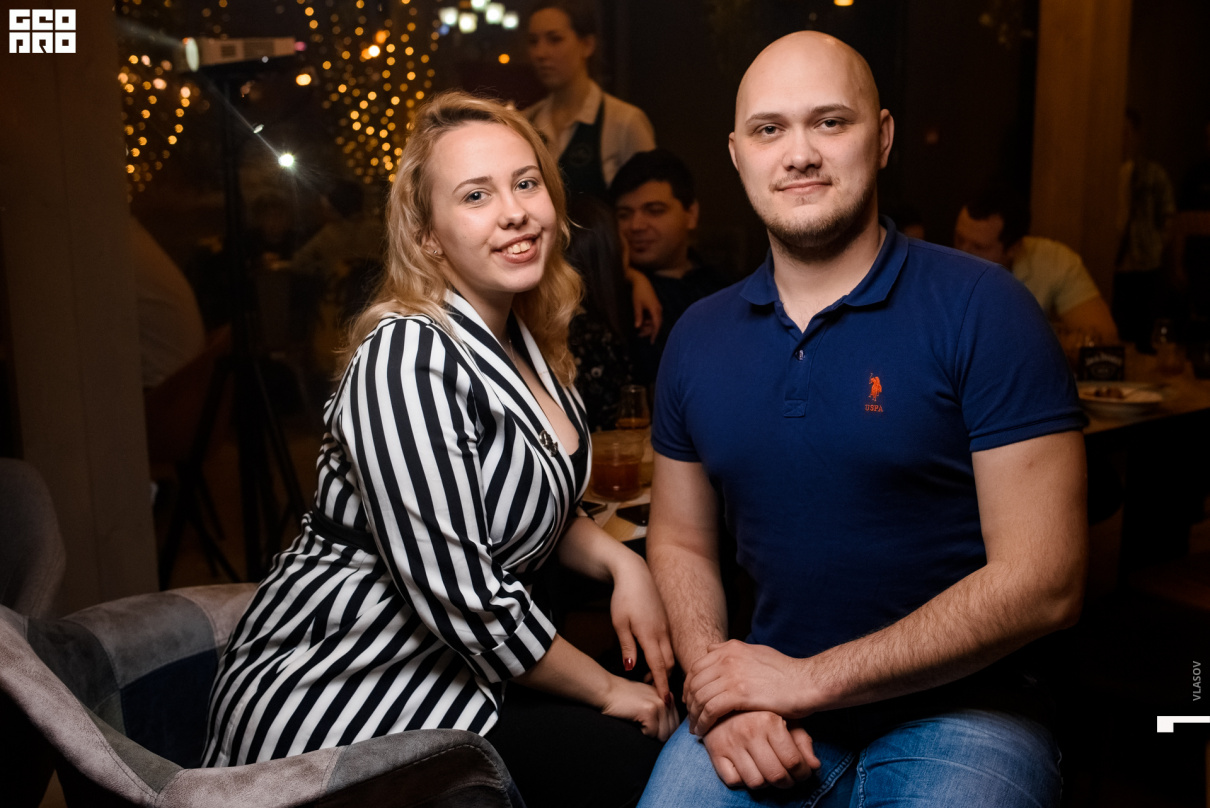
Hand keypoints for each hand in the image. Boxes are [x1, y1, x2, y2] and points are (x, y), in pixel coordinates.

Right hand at [601, 676, 679, 740]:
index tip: (653, 730)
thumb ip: (660, 710)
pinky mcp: (649, 710)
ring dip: (651, 734)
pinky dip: (642, 733)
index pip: (676, 724)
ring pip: (664, 734)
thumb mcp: (646, 700)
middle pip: (671, 731)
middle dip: (658, 735)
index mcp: (667, 696)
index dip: (665, 731)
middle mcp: (667, 699)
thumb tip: (669, 732)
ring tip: (640, 724)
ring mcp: (659, 704)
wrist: (606, 690)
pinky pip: (652, 734)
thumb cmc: (622, 698)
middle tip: (644, 728)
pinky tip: (634, 721)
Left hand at [610, 553, 675, 702]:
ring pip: (670, 653)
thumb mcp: (620, 624)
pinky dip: (665, 656)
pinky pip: (669, 644)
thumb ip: (628, 647)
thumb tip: (631, 668)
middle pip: (669, 663)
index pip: (659, 667)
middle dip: (665, 680)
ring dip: (664, 668)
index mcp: (651, 635)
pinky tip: (655, 659)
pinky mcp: (665, 621)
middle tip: (658, 694)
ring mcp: (666, 626)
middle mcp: (663, 632)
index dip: (663, 685)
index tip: (666, 701)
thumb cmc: (624, 598)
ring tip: (653, 679)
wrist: (635, 573)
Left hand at [626, 268, 661, 342]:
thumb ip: (638, 316)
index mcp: (655, 309)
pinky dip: (648, 321)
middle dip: (649, 331)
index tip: (651, 341)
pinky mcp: (654, 306)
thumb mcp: (637, 305)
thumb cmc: (638, 292)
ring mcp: (657, 308)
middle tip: (639, 335)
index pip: (657, 325)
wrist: (641, 281)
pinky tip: (641, 323)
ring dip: (648, 326)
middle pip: (656, 324)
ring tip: (638, 330)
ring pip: (654, 321)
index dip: (654, 334)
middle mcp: (658, 309)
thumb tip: (638, 327)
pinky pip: (653, 317)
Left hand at [685, 640, 810, 734]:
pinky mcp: (739, 693)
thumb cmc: (785, 673)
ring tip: (695, 728)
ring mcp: (732, 674)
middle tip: (691, 716)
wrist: (806, 683)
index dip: (689, 686)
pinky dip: (703, 722)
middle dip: (689, 701)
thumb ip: (733, 651)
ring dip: (694, 715)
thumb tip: (712, 649)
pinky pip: (710, 709)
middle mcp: (728, 657)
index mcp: (730, 648)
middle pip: (694, 682)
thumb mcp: (757, 652)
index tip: (691, 700)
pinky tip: (703, 731)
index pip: (697, 666)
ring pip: (699, 696)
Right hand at [702, 711, 819, 789]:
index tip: (803, 773)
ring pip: (756, 782)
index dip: (803, 773)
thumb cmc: (757, 709)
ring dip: (766, 783)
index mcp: (769, 721)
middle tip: (789, 778)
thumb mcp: (783, 716)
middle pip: (776, 775)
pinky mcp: (715, 752)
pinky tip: (749, 768)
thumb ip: (802, 740)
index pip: (793, 762)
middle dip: (787, 782)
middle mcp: (749, 732)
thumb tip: (815, 766)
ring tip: (769, 772)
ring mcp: (730, 743)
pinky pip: (733, 781)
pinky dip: (743, 780)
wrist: (720, 697)